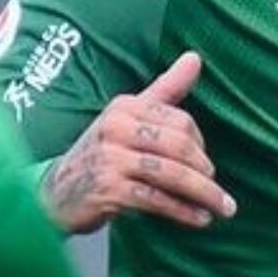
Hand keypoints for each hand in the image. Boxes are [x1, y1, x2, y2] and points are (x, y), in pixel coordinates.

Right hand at [41, 51, 234, 233]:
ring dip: (203, 194)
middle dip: (205, 172)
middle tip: (219, 193)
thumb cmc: (101, 154)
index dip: (200, 145)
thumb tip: (195, 57)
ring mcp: (110, 158)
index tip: (206, 167)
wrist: (56, 193)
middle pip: (179, 146)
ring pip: (171, 174)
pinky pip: (156, 200)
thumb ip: (165, 90)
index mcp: (125, 107)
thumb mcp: (129, 118)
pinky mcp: (109, 189)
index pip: (179, 121)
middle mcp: (116, 127)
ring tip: (221, 209)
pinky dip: (183, 211)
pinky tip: (198, 219)